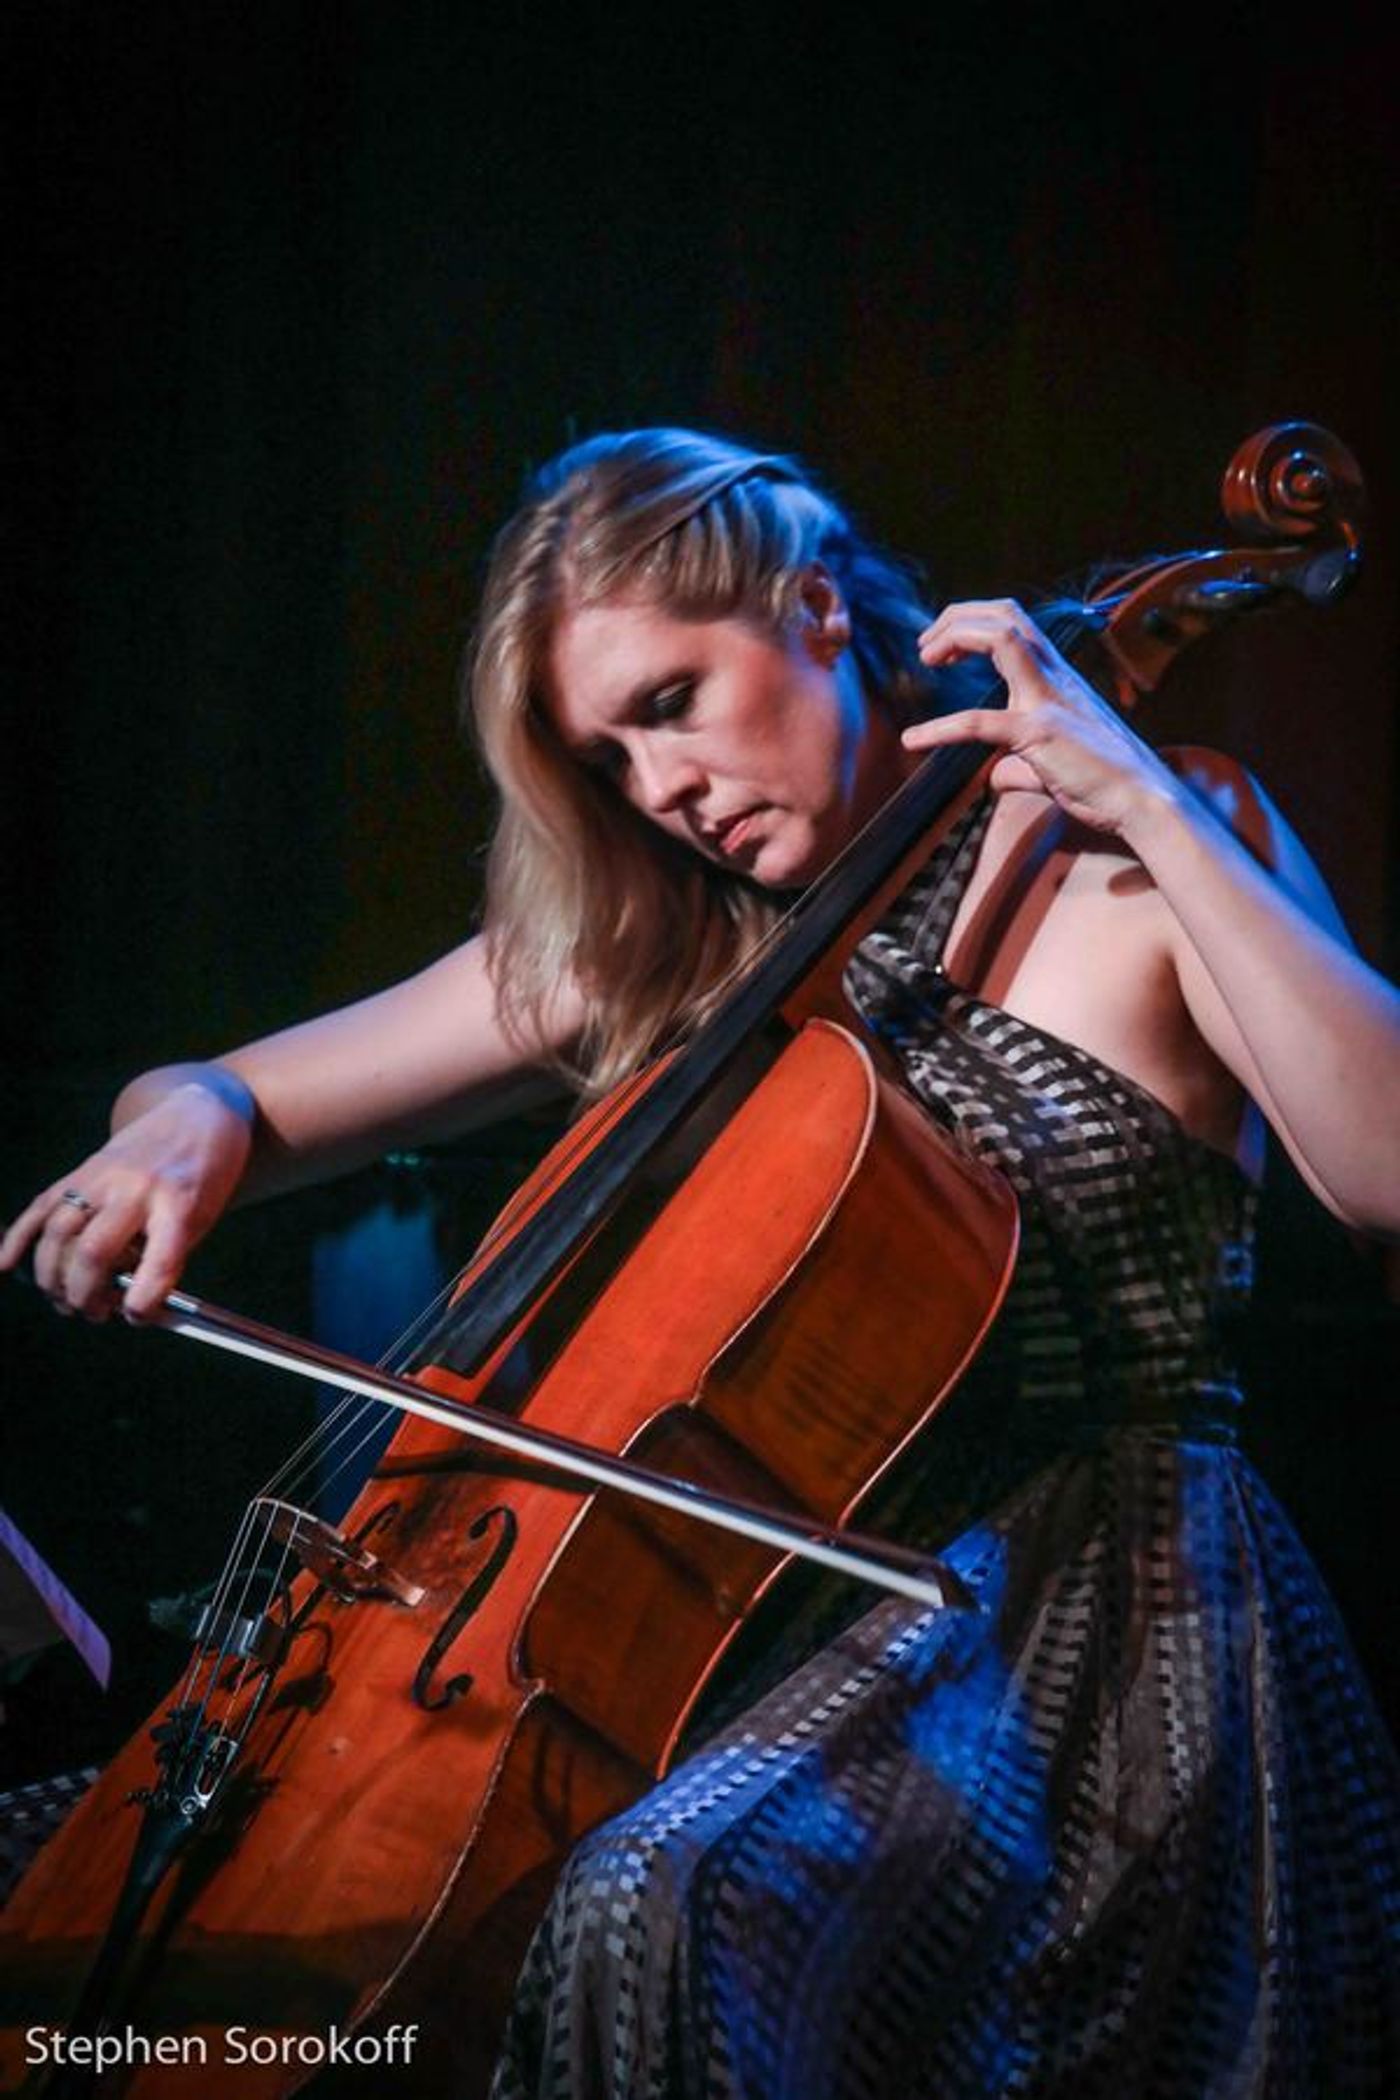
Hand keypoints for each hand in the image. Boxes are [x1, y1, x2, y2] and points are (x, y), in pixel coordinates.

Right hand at [0, 1081, 253, 1322]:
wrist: (199, 1116)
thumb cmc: (204, 1176)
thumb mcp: (202, 1220)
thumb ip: (165, 1259)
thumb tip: (127, 1306)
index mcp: (179, 1201)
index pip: (160, 1260)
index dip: (143, 1301)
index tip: (135, 1316)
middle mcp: (136, 1186)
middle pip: (94, 1250)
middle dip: (85, 1294)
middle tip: (94, 1313)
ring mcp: (103, 1175)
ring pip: (59, 1232)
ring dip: (53, 1276)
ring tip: (65, 1301)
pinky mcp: (82, 1170)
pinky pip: (41, 1206)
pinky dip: (18, 1238)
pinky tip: (4, 1265)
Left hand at [905, 599, 1179, 837]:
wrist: (1141, 800)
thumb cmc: (1103, 782)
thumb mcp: (1051, 767)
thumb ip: (1019, 768)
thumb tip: (995, 778)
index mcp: (1057, 677)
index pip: (1015, 623)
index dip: (973, 623)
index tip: (943, 648)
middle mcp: (1054, 677)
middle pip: (1005, 615)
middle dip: (958, 618)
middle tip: (926, 645)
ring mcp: (1047, 700)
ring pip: (1001, 637)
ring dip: (956, 637)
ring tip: (926, 658)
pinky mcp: (1040, 733)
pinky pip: (980, 722)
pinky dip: (940, 728)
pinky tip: (913, 740)